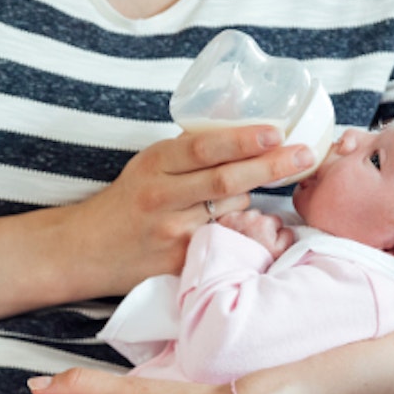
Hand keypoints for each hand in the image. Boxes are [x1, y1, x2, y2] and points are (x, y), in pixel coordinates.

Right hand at [61, 127, 316, 296]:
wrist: (86, 248)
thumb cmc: (128, 200)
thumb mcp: (150, 164)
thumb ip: (191, 153)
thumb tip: (250, 137)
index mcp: (156, 163)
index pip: (206, 148)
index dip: (243, 140)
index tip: (276, 132)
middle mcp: (162, 197)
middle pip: (227, 181)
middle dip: (272, 166)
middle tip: (306, 154)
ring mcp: (171, 232)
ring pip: (231, 210)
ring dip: (250, 200)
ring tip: (246, 195)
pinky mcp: (178, 260)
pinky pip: (224, 239)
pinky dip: (239, 228)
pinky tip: (242, 225)